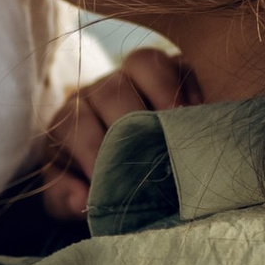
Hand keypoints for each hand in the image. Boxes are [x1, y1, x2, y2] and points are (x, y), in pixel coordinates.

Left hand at [41, 47, 194, 220]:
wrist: (127, 170)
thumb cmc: (97, 183)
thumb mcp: (74, 197)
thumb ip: (66, 199)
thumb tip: (82, 200)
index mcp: (72, 120)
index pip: (76, 125)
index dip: (94, 152)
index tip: (113, 183)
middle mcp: (100, 91)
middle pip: (111, 93)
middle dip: (132, 126)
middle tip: (152, 159)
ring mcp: (134, 77)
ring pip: (141, 64)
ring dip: (163, 93)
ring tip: (181, 125)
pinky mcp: (172, 70)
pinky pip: (178, 65)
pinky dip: (188, 86)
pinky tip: (199, 114)